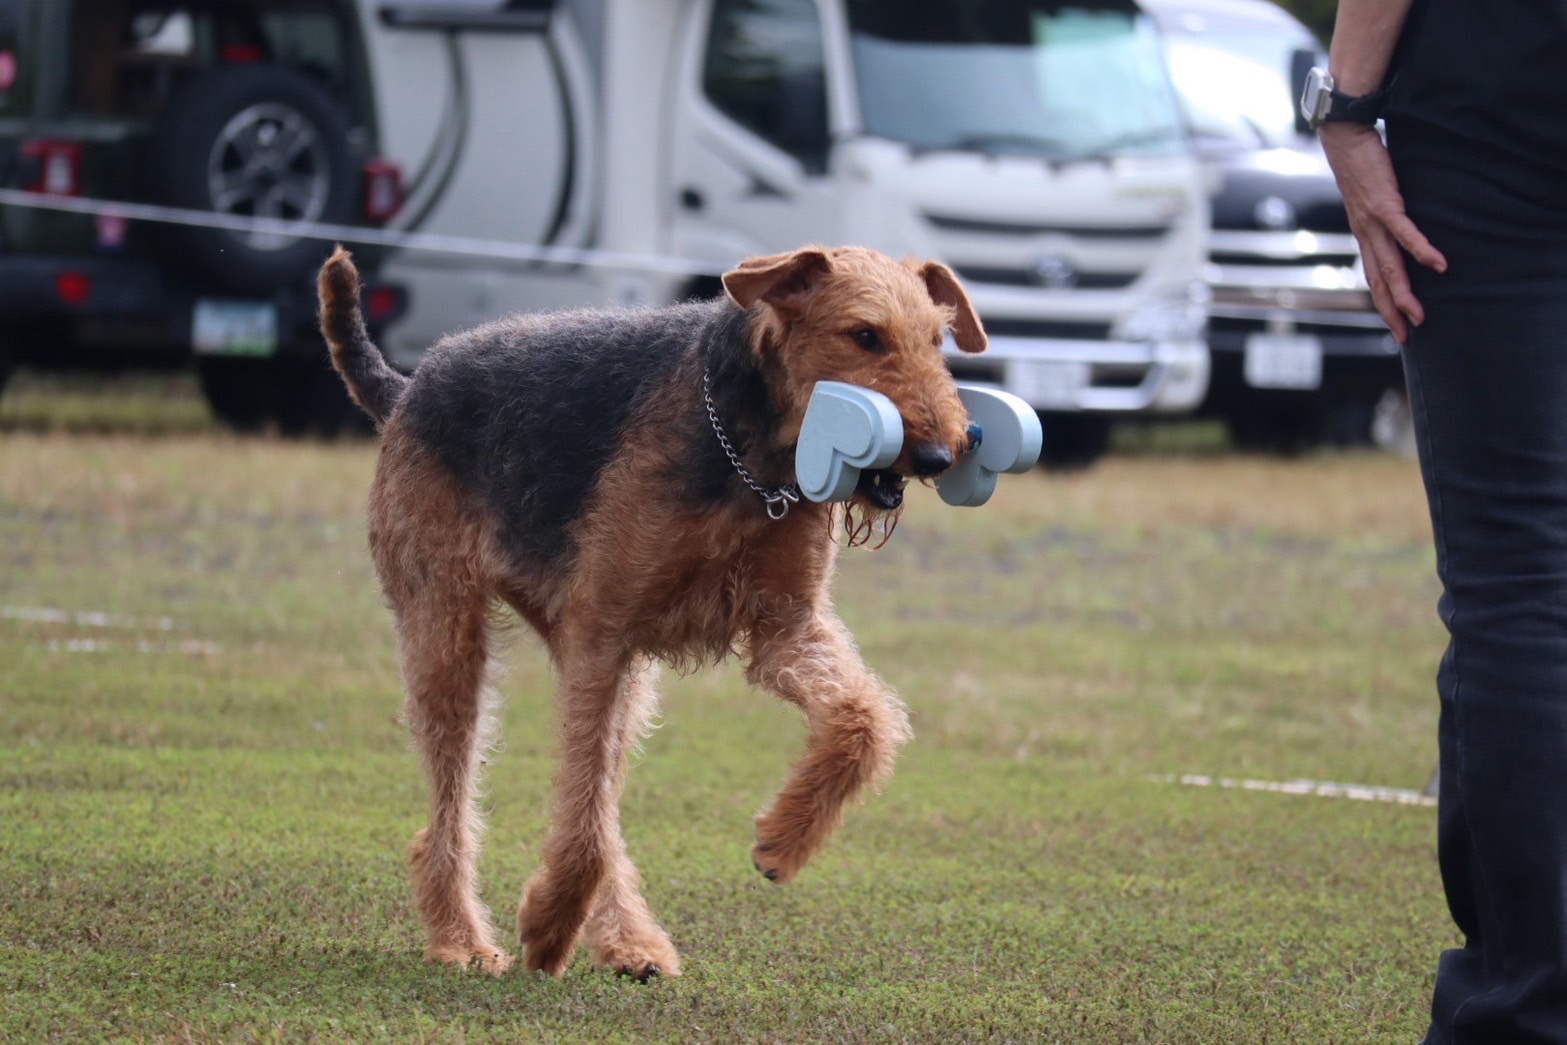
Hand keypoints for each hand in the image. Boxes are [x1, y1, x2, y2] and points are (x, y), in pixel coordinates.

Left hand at [1318, 122, 1447, 342]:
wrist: (1344, 139)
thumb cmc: (1362, 166)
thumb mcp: (1373, 199)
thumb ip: (1385, 216)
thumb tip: (1399, 228)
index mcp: (1363, 235)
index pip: (1373, 277)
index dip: (1383, 303)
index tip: (1396, 326)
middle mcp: (1365, 234)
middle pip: (1379, 282)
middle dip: (1391, 311)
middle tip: (1405, 337)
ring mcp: (1373, 222)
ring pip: (1389, 266)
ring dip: (1404, 293)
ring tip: (1418, 315)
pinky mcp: (1385, 204)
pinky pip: (1405, 232)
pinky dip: (1421, 250)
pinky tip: (1438, 265)